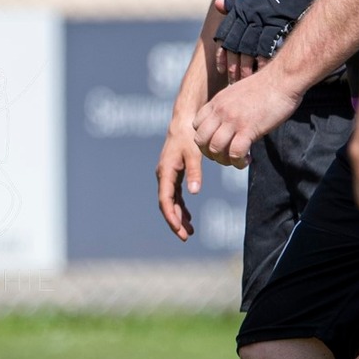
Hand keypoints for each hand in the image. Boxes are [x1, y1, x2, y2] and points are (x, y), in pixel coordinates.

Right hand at [156, 117, 202, 239]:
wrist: (184, 121)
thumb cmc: (189, 136)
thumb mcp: (194, 154)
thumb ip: (195, 173)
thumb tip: (194, 193)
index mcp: (165, 172)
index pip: (165, 200)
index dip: (172, 217)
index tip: (180, 230)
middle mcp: (163, 176)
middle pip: (166, 205)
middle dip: (175, 222)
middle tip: (186, 237)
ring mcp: (167, 176)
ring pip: (170, 202)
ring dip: (178, 216)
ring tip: (190, 231)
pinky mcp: (173, 174)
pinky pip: (174, 196)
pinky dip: (180, 207)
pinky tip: (188, 217)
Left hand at [191, 69, 299, 168]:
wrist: (283, 78)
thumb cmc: (266, 86)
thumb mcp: (237, 93)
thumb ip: (228, 107)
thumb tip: (228, 122)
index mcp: (216, 102)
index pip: (196, 125)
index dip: (205, 138)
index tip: (218, 142)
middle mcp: (220, 111)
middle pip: (200, 140)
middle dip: (210, 153)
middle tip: (225, 156)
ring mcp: (233, 120)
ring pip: (215, 149)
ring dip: (224, 161)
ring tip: (237, 160)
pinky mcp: (248, 128)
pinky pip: (235, 153)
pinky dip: (239, 162)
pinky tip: (248, 160)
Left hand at [215, 0, 325, 81]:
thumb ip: (236, 4)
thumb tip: (217, 4)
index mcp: (242, 10)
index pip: (227, 36)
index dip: (224, 55)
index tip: (223, 70)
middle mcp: (249, 15)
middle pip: (236, 47)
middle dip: (235, 66)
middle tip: (234, 82)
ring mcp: (263, 21)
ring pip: (249, 50)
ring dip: (248, 68)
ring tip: (247, 82)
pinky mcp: (277, 25)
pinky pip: (267, 48)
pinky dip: (265, 62)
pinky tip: (263, 73)